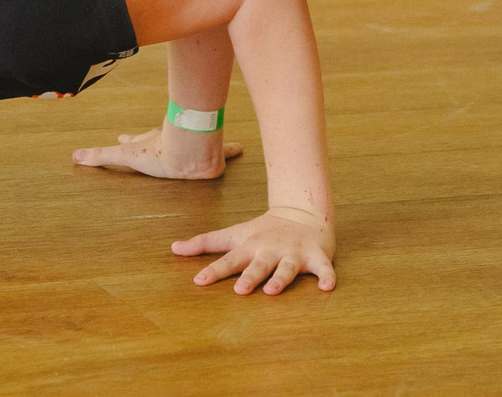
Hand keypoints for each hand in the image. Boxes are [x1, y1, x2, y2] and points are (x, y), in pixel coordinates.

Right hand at [72, 123, 242, 180]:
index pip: (134, 142)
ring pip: (195, 143)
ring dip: (198, 142)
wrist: (188, 150)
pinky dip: (230, 152)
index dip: (128, 141)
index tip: (123, 137)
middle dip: (163, 138)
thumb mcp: (125, 156)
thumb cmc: (158, 152)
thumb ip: (100, 156)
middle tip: (162, 138)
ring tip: (206, 144)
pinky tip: (241, 150)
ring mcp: (189, 148)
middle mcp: (171, 143)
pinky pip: (223, 153)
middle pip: (165, 139)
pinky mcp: (210, 158)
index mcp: (151, 144)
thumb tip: (75, 156)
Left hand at [172, 206, 334, 295]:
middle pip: (258, 265)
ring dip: (281, 279)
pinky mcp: (317, 255)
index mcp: (250, 246)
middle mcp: (270, 250)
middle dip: (250, 277)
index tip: (199, 281)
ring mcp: (294, 252)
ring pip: (287, 268)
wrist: (303, 211)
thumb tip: (173, 248)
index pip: (229, 259)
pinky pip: (323, 268)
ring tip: (273, 291)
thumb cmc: (264, 229)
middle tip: (239, 290)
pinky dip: (327, 276)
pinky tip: (328, 287)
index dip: (214, 271)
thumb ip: (205, 243)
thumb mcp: (234, 234)